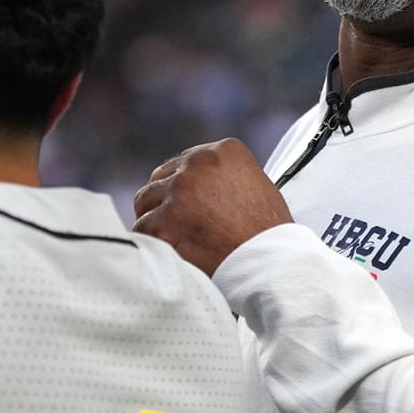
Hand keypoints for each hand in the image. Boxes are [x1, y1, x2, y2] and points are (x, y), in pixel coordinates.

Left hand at [132, 138, 293, 275]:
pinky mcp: (166, 220)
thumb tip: (201, 186)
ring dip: (155, 218)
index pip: (184, 161)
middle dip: (165, 199)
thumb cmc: (268, 232)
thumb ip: (225, 176)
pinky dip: (151, 241)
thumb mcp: (255, 184)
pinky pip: (142, 228)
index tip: (190, 204)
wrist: (271, 262)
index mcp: (224, 150)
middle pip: (161, 176)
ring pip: (146, 200)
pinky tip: (168, 250)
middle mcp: (199, 163)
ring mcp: (179, 191)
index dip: (184, 186)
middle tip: (178, 224)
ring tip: (173, 238)